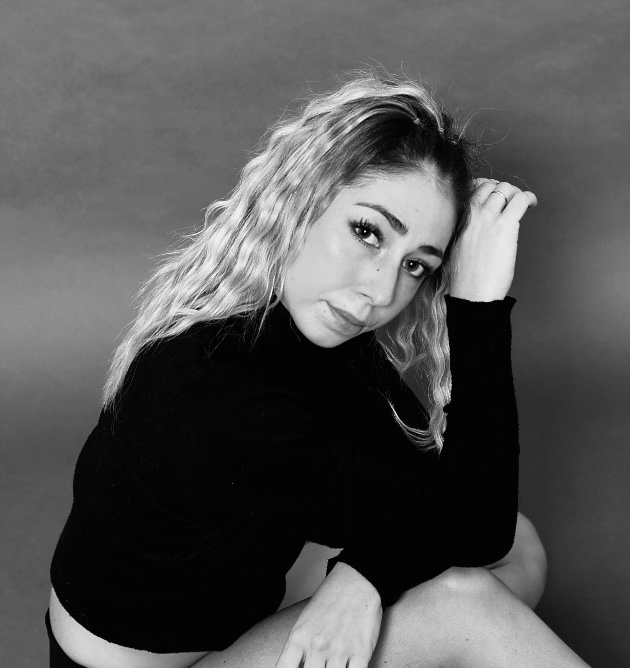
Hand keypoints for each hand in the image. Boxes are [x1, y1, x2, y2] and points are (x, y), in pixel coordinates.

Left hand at [275, 562, 381, 667]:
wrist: (357, 580)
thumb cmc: (329, 600)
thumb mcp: (304, 621)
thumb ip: (297, 649)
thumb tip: (294, 667)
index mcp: (299, 637)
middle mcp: (317, 646)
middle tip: (317, 666)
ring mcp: (339, 650)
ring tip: (330, 667)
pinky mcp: (361, 652)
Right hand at [449, 178, 536, 301]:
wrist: (471, 293)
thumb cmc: (465, 279)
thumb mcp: (457, 250)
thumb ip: (465, 234)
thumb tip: (477, 232)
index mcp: (458, 221)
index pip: (471, 190)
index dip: (485, 189)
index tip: (495, 195)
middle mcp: (471, 215)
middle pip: (489, 186)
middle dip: (502, 189)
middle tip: (511, 199)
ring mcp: (488, 218)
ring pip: (505, 189)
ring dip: (516, 193)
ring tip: (523, 203)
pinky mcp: (505, 226)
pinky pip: (520, 200)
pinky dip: (529, 198)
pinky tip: (532, 204)